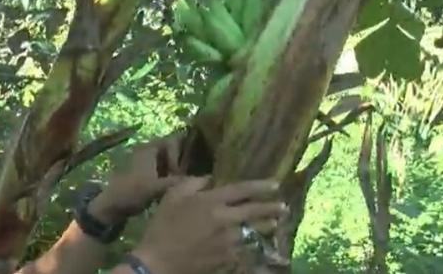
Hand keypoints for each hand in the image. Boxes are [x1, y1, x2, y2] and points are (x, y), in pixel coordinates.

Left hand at [88, 133, 183, 224]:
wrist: (110, 206)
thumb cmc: (131, 193)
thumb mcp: (156, 187)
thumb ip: (178, 182)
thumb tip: (204, 179)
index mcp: (149, 148)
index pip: (175, 140)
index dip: (182, 155)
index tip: (180, 173)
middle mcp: (149, 150)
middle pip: (174, 148)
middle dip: (183, 162)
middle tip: (187, 178)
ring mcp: (147, 161)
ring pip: (170, 159)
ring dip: (178, 170)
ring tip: (184, 184)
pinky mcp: (146, 172)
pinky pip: (165, 169)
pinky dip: (172, 176)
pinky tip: (176, 188)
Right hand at [131, 177, 286, 273]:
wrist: (158, 262)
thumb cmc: (162, 226)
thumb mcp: (172, 196)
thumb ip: (192, 183)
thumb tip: (209, 178)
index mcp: (212, 202)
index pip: (242, 190)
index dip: (261, 186)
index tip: (276, 183)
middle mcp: (226, 220)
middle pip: (255, 211)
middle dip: (272, 207)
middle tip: (284, 206)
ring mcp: (229, 242)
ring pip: (255, 232)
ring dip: (267, 226)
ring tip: (275, 224)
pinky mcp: (228, 259)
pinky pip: (247, 250)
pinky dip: (255, 247)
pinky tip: (259, 245)